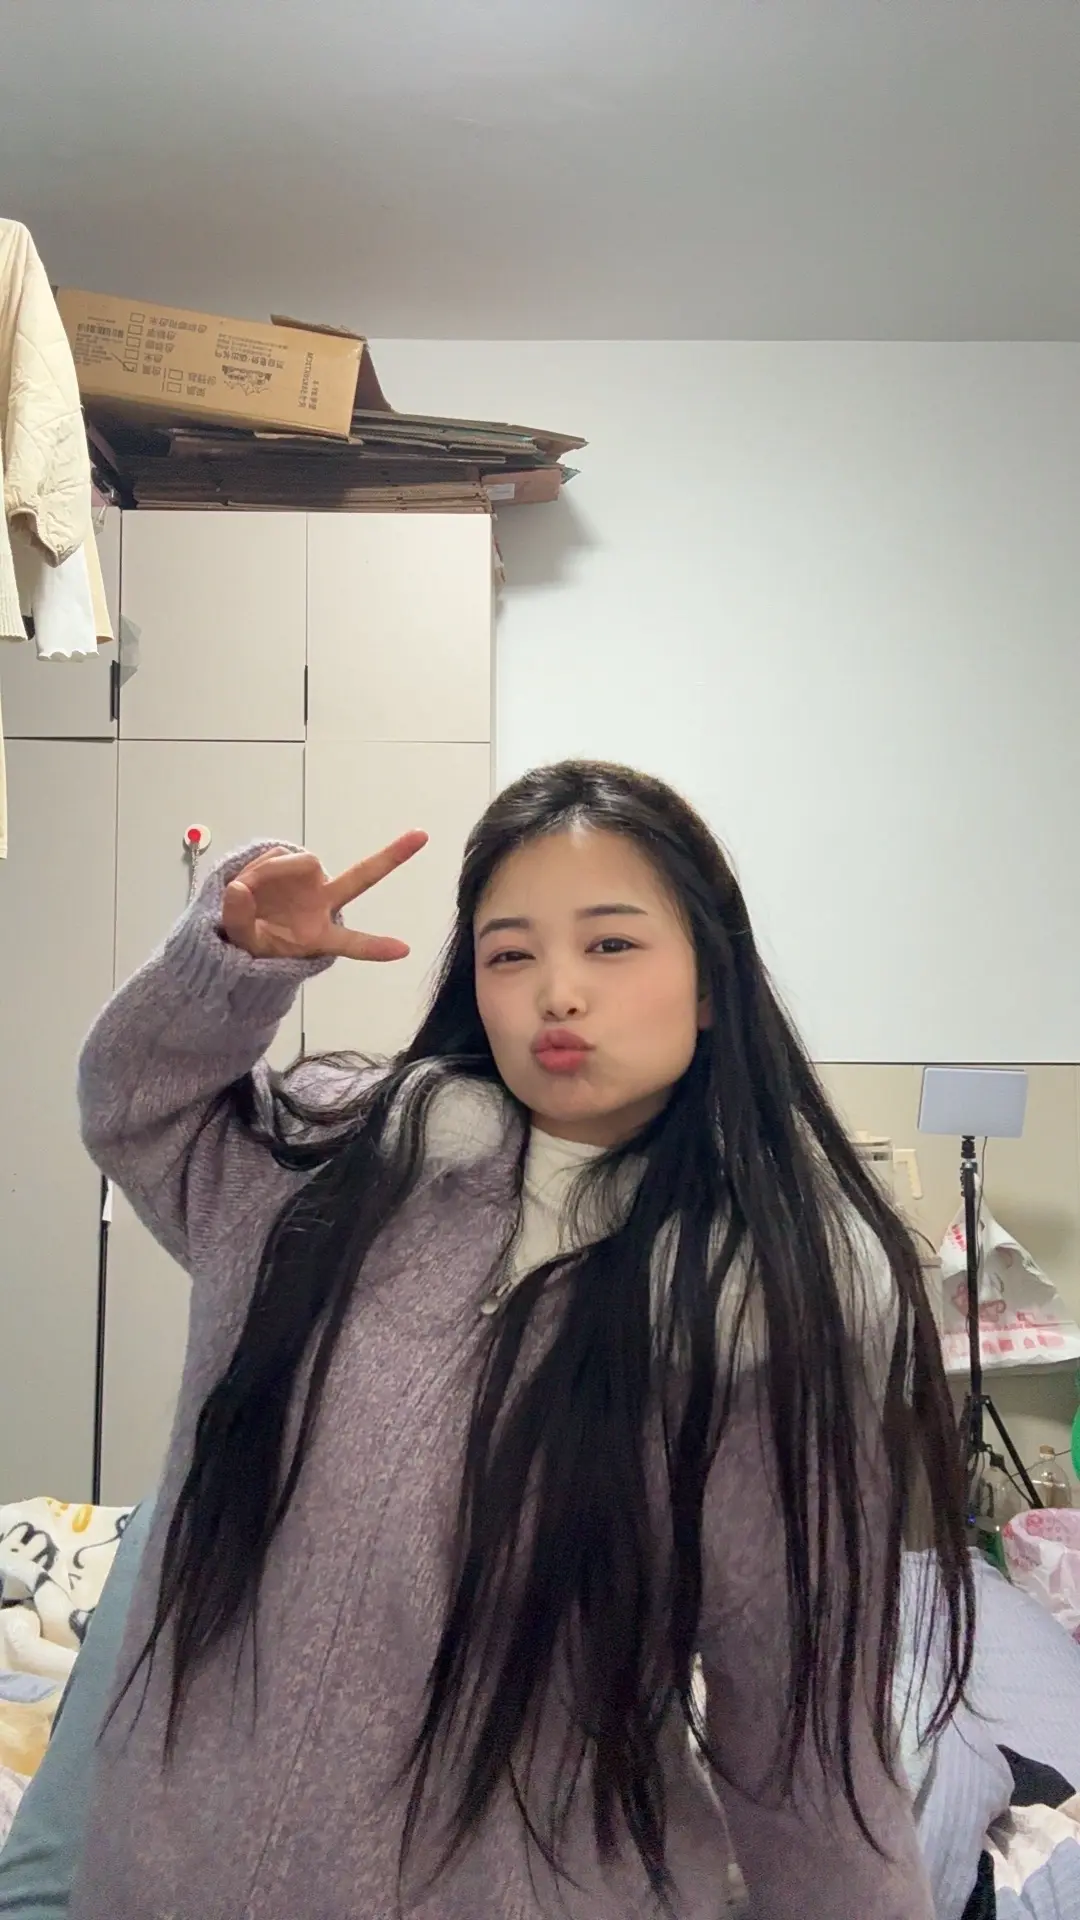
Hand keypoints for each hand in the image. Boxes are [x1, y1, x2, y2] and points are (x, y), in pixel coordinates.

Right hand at [220, 834, 427, 960]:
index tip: (404, 950)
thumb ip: (240, 921)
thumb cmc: (252, 943)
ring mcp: (311, 881)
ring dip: (268, 871)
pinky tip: (246, 882)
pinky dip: (258, 867)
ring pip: (298, 862)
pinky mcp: (292, 864)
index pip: (352, 942)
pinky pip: (278, 854)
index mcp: (319, 935)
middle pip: (361, 877)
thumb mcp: (243, 944)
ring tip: (245, 892)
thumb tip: (239, 889)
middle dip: (391, 857)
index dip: (375, 947)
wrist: (236, 926)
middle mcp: (323, 903)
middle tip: (422, 835)